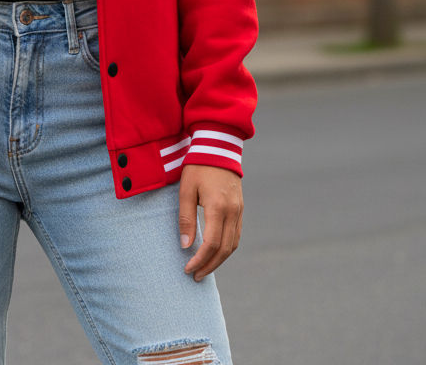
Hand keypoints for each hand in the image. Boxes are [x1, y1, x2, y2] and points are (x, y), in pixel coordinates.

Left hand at [178, 164, 242, 280]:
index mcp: (218, 207)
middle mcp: (232, 212)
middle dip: (209, 265)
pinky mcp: (240, 208)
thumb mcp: (186, 190)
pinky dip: (226, 248)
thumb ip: (186, 218)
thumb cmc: (197, 167)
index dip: (200, 260)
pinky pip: (236, 235)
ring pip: (233, 245)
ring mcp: (239, 211)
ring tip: (204, 269)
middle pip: (224, 249)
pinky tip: (215, 253)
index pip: (211, 244)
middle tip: (195, 276)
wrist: (218, 148)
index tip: (188, 269)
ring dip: (219, 260)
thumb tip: (185, 245)